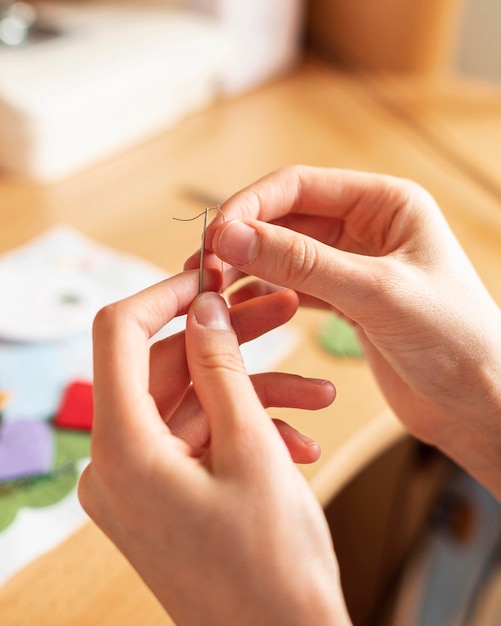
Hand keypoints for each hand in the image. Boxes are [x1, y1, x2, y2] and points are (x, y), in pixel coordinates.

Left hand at [78, 270, 350, 625]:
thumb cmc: (271, 569)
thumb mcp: (251, 447)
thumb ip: (220, 366)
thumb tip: (202, 306)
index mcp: (122, 449)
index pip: (117, 334)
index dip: (165, 294)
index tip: (211, 276)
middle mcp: (116, 463)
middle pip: (164, 366)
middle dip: (228, 339)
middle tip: (282, 310)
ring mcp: (140, 481)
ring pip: (192, 403)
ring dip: (252, 390)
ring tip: (315, 391)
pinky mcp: (164, 493)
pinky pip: (199, 439)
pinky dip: (244, 429)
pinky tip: (299, 435)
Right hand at [191, 166, 500, 497]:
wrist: (480, 402)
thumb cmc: (456, 341)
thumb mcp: (376, 293)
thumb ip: (302, 262)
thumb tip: (233, 235)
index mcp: (387, 203)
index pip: (299, 185)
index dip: (251, 205)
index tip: (216, 234)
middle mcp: (368, 227)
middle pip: (286, 218)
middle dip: (243, 238)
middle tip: (205, 265)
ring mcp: (354, 264)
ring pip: (285, 253)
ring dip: (249, 266)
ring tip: (214, 287)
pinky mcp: (346, 300)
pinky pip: (294, 286)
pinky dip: (266, 294)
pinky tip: (242, 305)